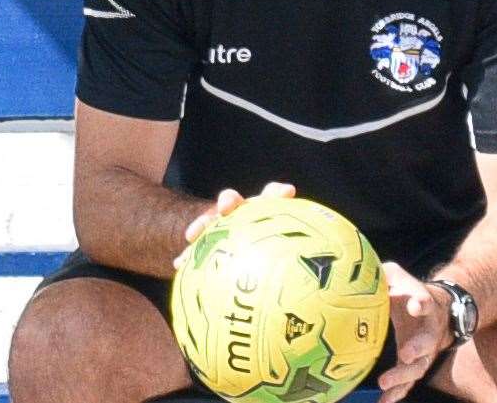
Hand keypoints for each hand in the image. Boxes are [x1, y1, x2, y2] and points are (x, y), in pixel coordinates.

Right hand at [172, 182, 295, 268]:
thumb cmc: (266, 263)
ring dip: (204, 222)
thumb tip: (317, 304)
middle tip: (227, 204)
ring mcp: (223, 224)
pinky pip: (197, 244)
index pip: (273, 198)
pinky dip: (189, 254)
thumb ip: (294, 275)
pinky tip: (179, 265)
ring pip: (212, 219)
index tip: (286, 191)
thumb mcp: (280, 264)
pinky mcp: (207, 237)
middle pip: (238, 203)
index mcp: (265, 217)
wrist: (231, 251)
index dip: (278, 193)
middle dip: (231, 200)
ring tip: (193, 233)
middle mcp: (243, 215)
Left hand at [378, 262, 454, 402]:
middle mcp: (428, 330)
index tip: (416, 305)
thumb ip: (386, 273)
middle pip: (426, 342)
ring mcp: (424, 351)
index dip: (420, 303)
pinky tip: (383, 401)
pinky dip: (397, 392)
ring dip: (403, 376)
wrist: (438, 311)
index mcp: (424, 304)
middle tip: (405, 353)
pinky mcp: (415, 365)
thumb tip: (361, 272)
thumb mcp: (399, 276)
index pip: (424, 301)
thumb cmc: (410, 291)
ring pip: (418, 367)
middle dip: (417, 347)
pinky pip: (407, 382)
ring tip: (385, 383)